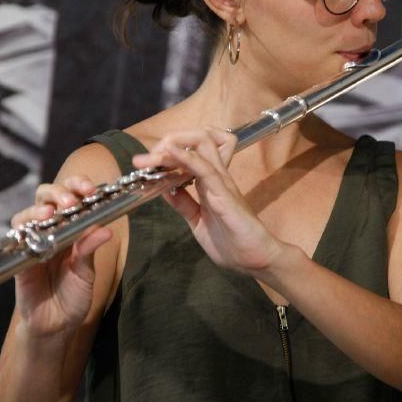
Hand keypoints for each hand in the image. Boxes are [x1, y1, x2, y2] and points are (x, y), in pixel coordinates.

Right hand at [10, 176, 112, 339]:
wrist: (56, 325)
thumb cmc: (74, 297)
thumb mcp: (86, 272)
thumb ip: (89, 249)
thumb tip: (105, 228)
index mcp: (71, 229)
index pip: (72, 196)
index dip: (78, 187)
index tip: (91, 189)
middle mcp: (50, 231)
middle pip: (46, 196)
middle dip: (59, 191)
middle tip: (71, 201)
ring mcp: (32, 243)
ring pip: (28, 213)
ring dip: (39, 208)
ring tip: (52, 212)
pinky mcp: (19, 258)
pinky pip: (15, 238)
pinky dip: (24, 229)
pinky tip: (35, 229)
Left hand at [132, 126, 284, 274]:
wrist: (257, 260)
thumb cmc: (233, 243)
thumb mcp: (198, 221)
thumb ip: (184, 204)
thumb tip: (164, 189)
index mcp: (210, 183)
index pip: (191, 152)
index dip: (167, 151)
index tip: (146, 162)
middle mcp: (217, 177)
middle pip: (196, 140)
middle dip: (168, 141)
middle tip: (145, 158)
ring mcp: (222, 184)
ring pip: (201, 147)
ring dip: (172, 147)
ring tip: (151, 156)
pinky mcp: (225, 196)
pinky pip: (206, 170)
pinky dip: (187, 159)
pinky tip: (171, 153)